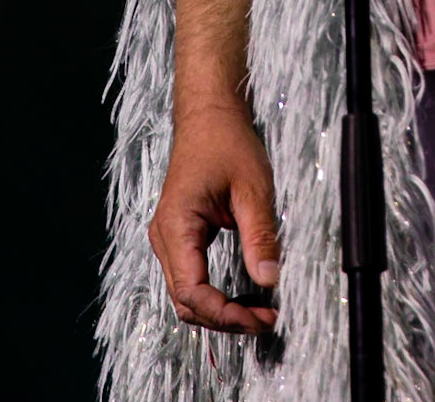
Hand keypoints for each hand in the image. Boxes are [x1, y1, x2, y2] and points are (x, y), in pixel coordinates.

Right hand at [149, 103, 280, 332]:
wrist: (209, 114)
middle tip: (266, 319)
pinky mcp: (179, 236)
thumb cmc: (227, 142)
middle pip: (186, 302)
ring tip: (258, 312)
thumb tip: (270, 281)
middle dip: (225, 318)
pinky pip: (191, 278)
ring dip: (219, 310)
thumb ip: (260, 236)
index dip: (226, 314)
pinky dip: (214, 294)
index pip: (192, 292)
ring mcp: (168, 238)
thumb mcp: (253, 188)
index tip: (261, 318)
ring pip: (186, 295)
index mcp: (176, 226)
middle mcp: (164, 237)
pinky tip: (241, 295)